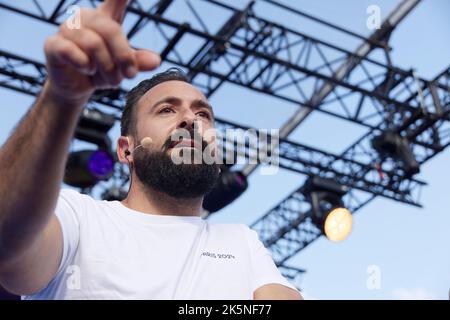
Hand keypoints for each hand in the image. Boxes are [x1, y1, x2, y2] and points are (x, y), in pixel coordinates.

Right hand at [43, 0, 160, 102]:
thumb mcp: (124, 68)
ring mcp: (67, 30)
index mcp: (106, 18)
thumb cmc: (103, 70)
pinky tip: (88, 70)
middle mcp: (86, 19)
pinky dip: (84, 64)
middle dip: (124, 56)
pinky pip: (70, 50)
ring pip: (93, 44)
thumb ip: (138, 62)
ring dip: (107, 68)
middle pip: (110, 30)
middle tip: (130, 75)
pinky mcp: (53, 45)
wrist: (78, 87)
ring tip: (112, 81)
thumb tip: (156, 61)